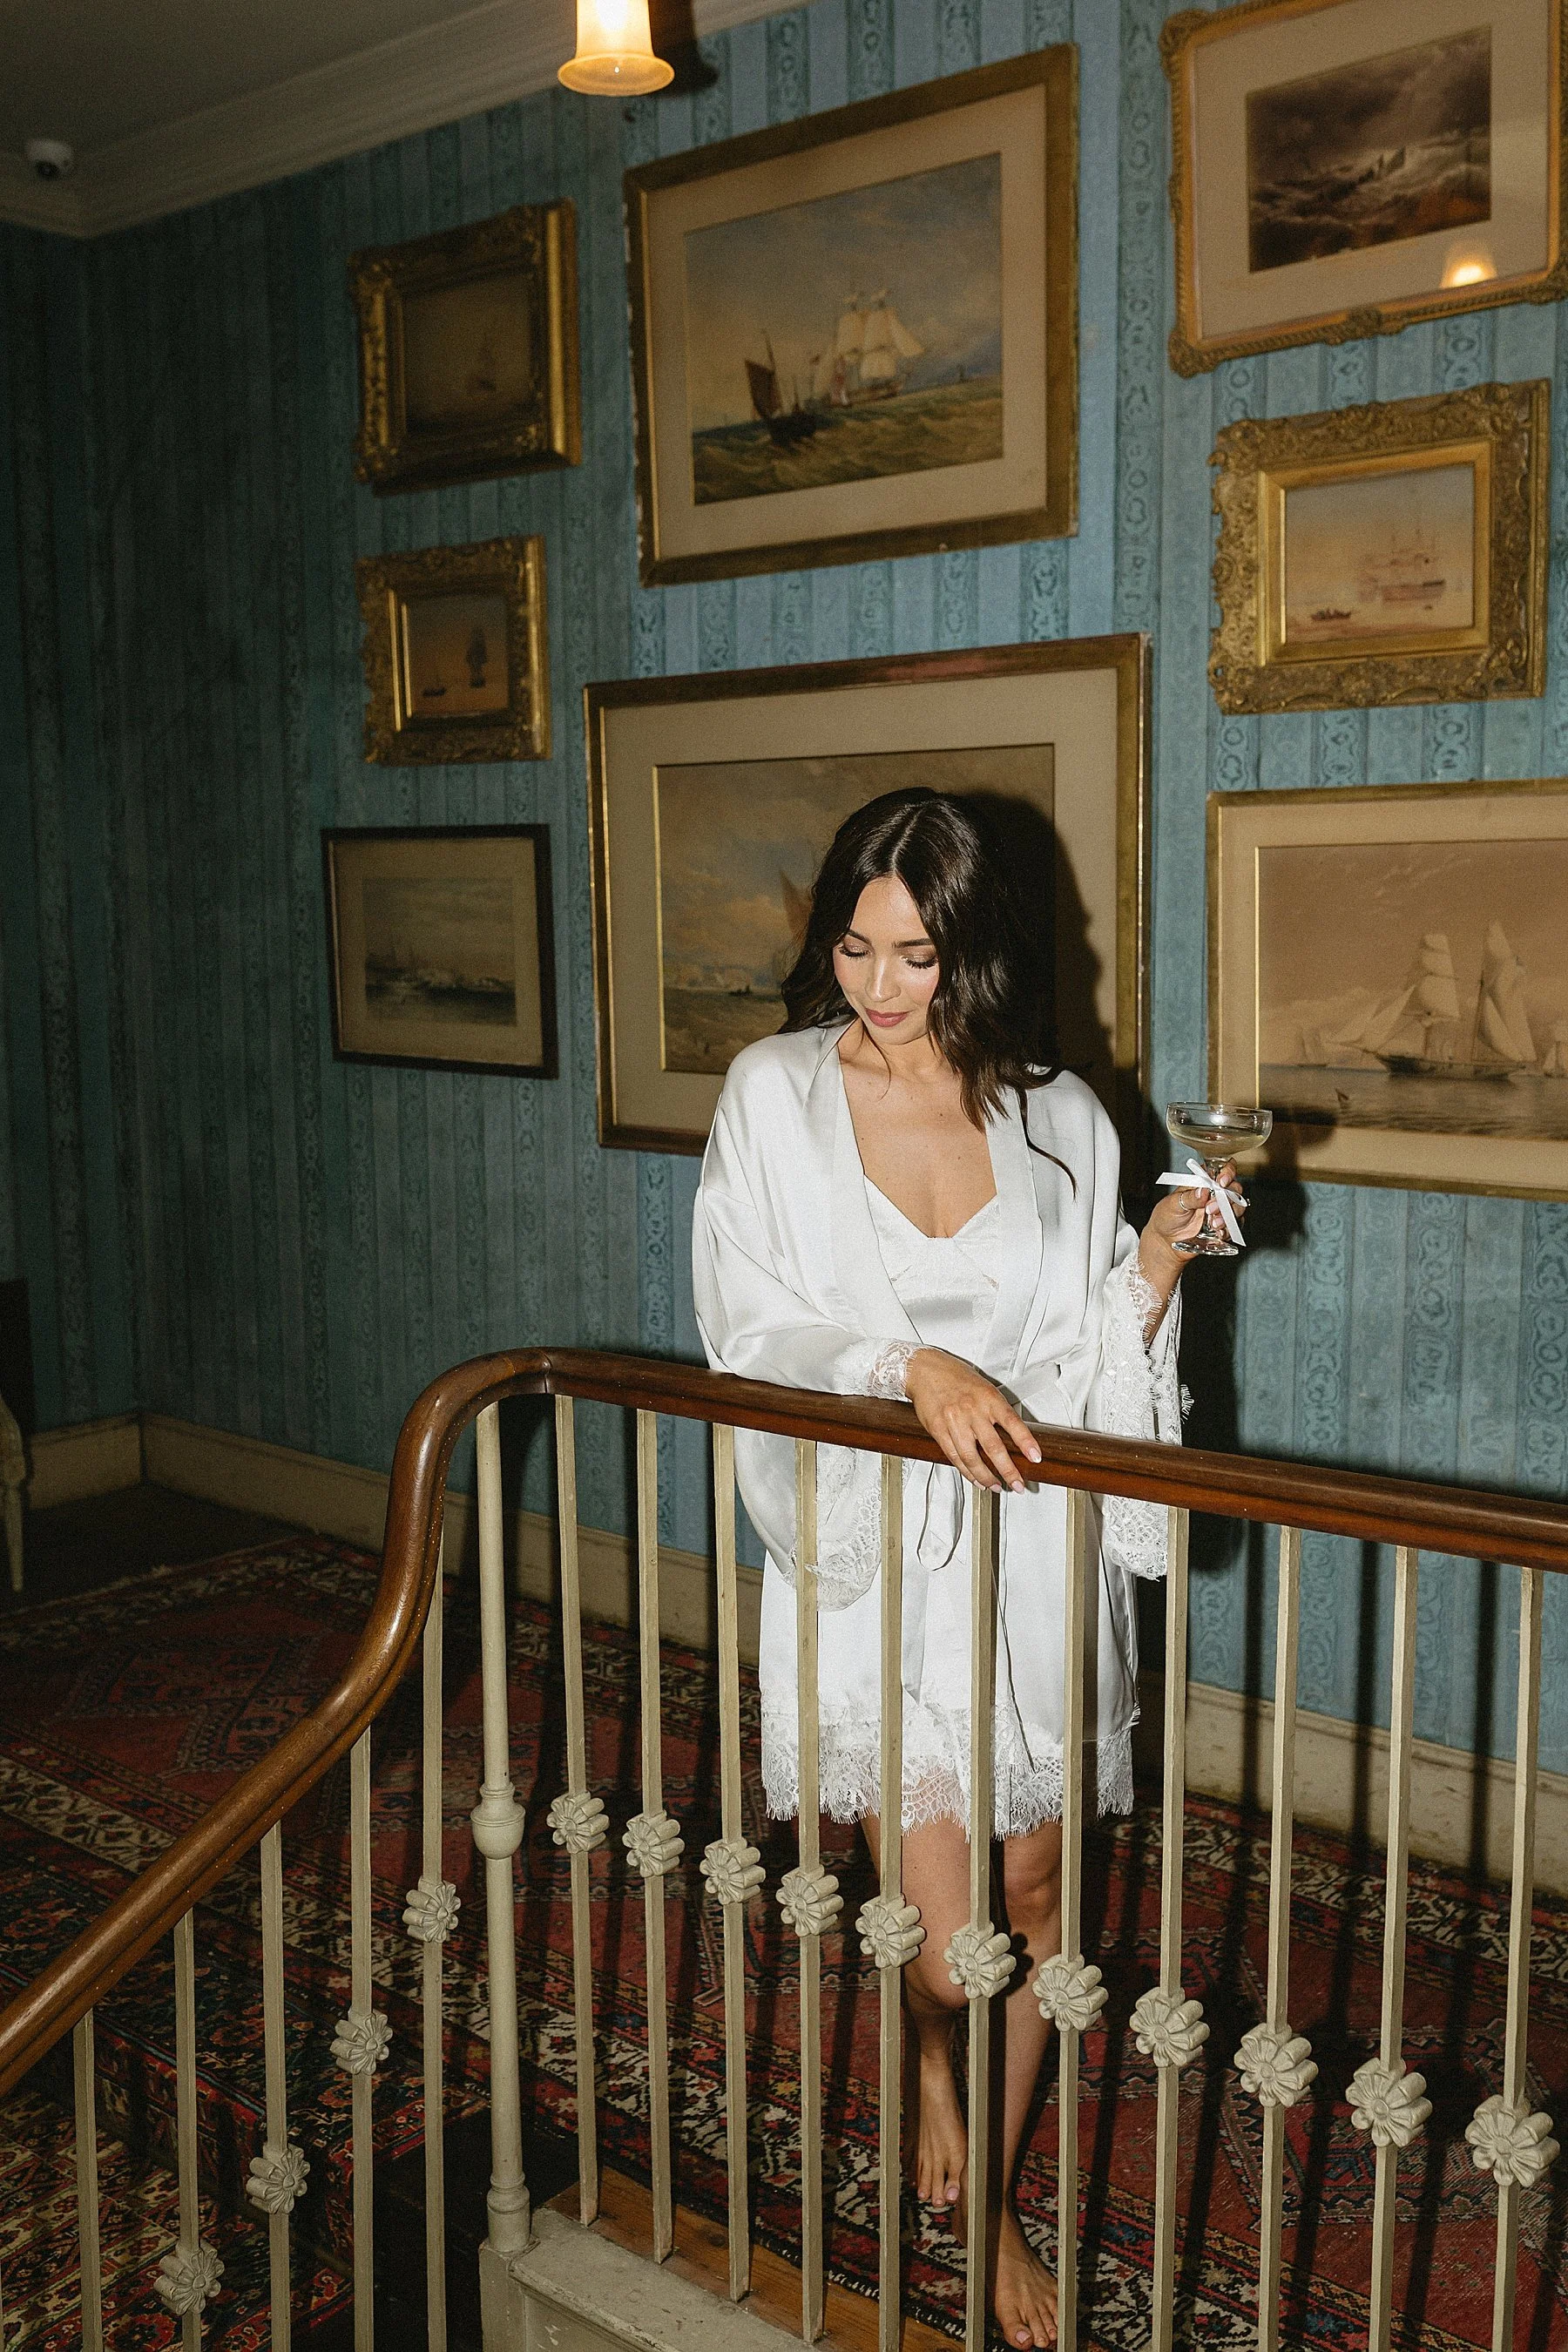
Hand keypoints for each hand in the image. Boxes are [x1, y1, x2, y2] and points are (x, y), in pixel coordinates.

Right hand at [904, 1349, 1042, 1493]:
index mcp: (988, 1398)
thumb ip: (997, 1410)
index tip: (1035, 1457)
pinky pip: (954, 1456)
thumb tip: (1013, 1436)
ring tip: (995, 1485)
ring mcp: (954, 1421)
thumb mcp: (984, 1388)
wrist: (925, 1370)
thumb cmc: (956, 1377)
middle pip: (993, 1447)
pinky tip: (975, 1478)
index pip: (1012, 1422)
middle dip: (1008, 1470)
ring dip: (985, 1476)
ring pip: (972, 1457)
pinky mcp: (938, 1430)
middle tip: (1017, 1484)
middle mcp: (972, 1410)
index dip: (1026, 1442)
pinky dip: (966, 1471)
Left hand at [1142, 1158, 1242, 1263]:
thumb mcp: (1173, 1204)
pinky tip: (1217, 1232)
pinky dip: (1228, 1229)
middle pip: (1235, 1189)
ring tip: (1212, 1223)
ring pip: (1238, 1207)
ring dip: (1227, 1215)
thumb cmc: (1167, 1217)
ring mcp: (1221, 1210)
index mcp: (1203, 1182)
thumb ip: (1189, 1197)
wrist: (1166, 1241)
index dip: (1227, 1172)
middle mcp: (1215, 1194)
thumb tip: (1203, 1190)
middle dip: (1226, 1198)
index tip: (1221, 1182)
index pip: (1223, 1170)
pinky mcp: (1224, 1226)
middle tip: (1210, 1209)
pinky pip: (1234, 1226)